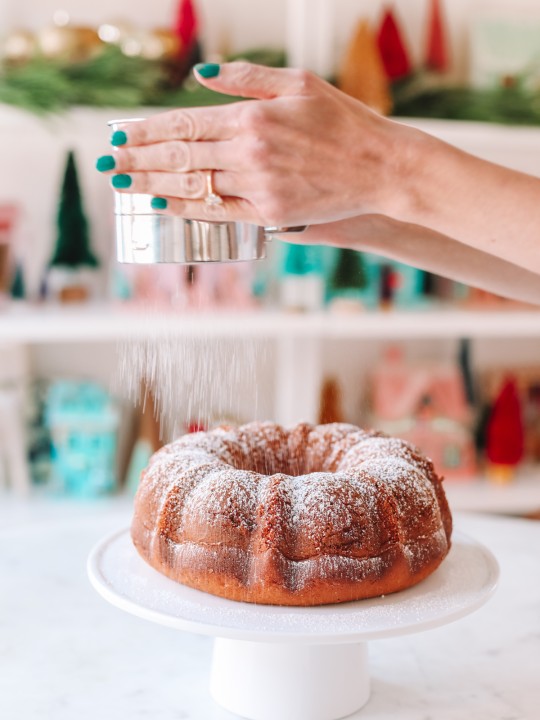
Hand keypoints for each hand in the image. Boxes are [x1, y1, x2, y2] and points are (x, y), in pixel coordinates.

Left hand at [98, 62, 414, 227]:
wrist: (381, 167)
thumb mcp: (298, 83)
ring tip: (123, 184)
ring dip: (152, 186)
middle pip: (180, 157)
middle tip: (108, 161)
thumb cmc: (344, 122)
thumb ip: (246, 79)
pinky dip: (186, 210)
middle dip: (138, 159)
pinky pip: (218, 213)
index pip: (185, 124)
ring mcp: (258, 188)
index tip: (121, 133)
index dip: (148, 131)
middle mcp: (249, 153)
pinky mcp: (270, 215)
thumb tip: (200, 77)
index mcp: (252, 118)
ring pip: (192, 187)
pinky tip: (162, 206)